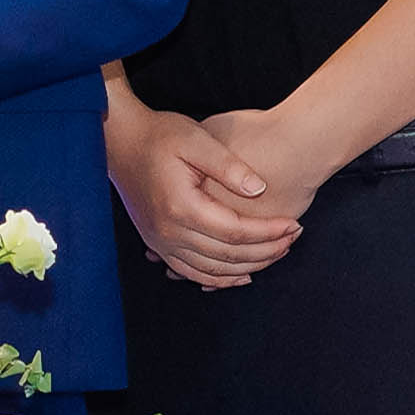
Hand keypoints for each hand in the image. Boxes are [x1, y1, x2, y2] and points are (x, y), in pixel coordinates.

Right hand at [109, 101, 298, 284]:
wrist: (121, 141)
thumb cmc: (160, 135)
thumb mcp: (197, 140)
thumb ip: (229, 166)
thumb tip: (260, 188)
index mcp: (181, 206)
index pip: (235, 230)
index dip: (268, 231)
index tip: (293, 224)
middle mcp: (168, 231)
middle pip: (227, 255)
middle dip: (265, 251)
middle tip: (292, 239)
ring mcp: (160, 241)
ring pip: (211, 270)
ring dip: (247, 267)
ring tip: (276, 254)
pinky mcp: (157, 243)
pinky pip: (191, 272)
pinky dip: (219, 278)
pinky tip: (242, 274)